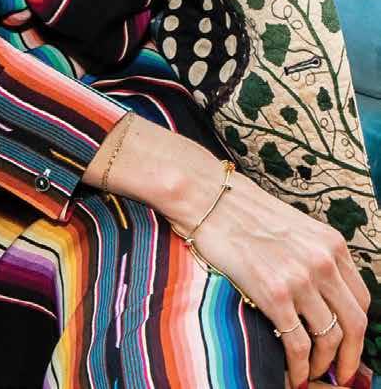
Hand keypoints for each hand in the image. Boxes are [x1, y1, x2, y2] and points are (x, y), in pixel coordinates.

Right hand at [179, 168, 370, 387]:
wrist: (208, 198)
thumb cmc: (245, 213)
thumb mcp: (295, 228)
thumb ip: (315, 257)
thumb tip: (323, 298)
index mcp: (331, 243)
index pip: (361, 299)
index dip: (357, 331)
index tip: (349, 346)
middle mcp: (323, 260)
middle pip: (354, 323)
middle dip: (350, 356)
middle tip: (340, 373)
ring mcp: (300, 278)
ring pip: (330, 338)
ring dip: (323, 365)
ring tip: (311, 373)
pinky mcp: (275, 294)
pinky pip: (299, 345)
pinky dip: (300, 368)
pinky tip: (294, 374)